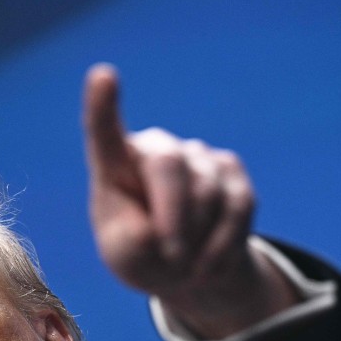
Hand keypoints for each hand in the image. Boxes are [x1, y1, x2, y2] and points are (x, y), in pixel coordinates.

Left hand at [83, 63, 298, 339]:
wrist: (184, 264)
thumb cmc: (141, 254)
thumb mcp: (126, 259)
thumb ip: (135, 242)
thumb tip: (166, 230)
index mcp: (115, 165)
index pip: (104, 132)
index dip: (103, 105)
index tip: (102, 76)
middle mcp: (155, 148)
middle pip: (168, 166)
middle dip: (173, 218)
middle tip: (172, 259)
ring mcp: (195, 154)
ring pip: (207, 193)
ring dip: (198, 240)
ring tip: (185, 265)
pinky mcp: (230, 169)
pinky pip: (238, 206)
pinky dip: (225, 244)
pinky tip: (210, 264)